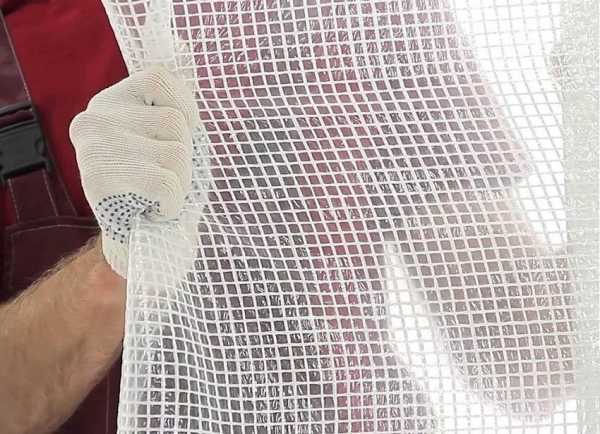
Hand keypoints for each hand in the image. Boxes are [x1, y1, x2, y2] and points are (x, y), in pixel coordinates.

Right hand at [69, 66, 199, 276]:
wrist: (140, 246)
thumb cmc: (162, 190)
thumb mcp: (169, 142)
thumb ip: (175, 108)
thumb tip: (187, 49)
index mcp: (113, 102)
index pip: (162, 78)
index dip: (189, 110)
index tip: (187, 139)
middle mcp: (96, 117)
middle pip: (177, 122)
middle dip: (188, 160)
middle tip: (169, 182)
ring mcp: (94, 146)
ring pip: (176, 151)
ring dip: (182, 184)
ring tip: (162, 197)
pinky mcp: (99, 177)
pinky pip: (166, 181)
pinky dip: (173, 203)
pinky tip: (155, 210)